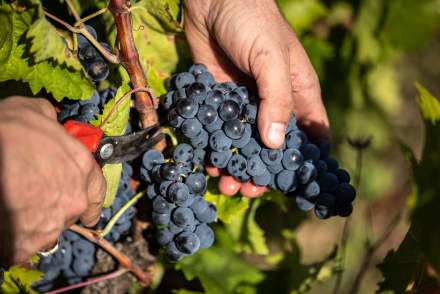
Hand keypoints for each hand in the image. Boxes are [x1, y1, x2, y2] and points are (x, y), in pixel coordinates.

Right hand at [0, 97, 105, 264]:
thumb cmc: (11, 128)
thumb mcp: (40, 112)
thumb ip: (56, 128)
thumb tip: (53, 126)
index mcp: (84, 169)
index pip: (97, 194)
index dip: (90, 204)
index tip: (88, 213)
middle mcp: (75, 201)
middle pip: (68, 214)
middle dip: (53, 209)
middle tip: (31, 200)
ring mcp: (51, 225)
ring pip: (44, 232)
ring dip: (31, 226)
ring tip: (14, 211)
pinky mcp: (23, 244)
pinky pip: (19, 248)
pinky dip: (12, 241)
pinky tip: (5, 226)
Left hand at [184, 0, 328, 196]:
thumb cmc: (252, 22)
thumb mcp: (271, 59)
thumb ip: (276, 100)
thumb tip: (274, 144)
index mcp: (298, 94)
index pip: (312, 135)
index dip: (307, 162)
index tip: (296, 187)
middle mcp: (272, 103)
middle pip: (273, 148)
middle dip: (262, 171)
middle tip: (248, 189)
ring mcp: (244, 104)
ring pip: (243, 144)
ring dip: (235, 165)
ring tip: (225, 183)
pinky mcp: (218, 101)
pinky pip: (218, 131)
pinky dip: (213, 148)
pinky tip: (206, 161)